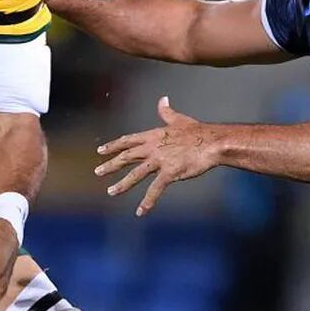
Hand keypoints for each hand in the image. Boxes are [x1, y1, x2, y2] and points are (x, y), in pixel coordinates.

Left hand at [95, 96, 218, 215]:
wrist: (211, 142)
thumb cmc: (197, 131)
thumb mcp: (179, 119)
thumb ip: (166, 112)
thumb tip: (162, 99)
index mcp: (153, 135)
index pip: (128, 140)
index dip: (113, 145)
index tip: (100, 150)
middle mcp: (152, 148)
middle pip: (127, 156)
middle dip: (111, 164)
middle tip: (97, 171)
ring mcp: (160, 161)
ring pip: (136, 174)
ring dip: (122, 184)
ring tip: (111, 191)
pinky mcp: (169, 173)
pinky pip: (155, 189)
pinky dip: (147, 201)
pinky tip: (140, 211)